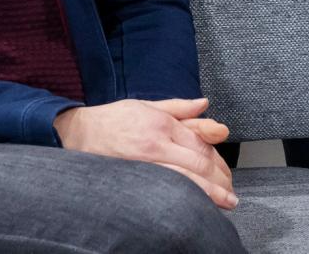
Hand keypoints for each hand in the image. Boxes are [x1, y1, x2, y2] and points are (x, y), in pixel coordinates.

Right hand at [55, 97, 237, 208]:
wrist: (77, 133)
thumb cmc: (111, 119)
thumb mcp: (146, 105)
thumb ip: (179, 107)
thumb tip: (204, 103)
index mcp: (162, 123)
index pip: (200, 142)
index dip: (218, 158)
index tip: (226, 171)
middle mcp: (157, 142)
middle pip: (198, 162)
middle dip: (220, 178)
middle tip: (230, 190)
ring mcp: (147, 162)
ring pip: (187, 179)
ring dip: (211, 192)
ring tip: (226, 201)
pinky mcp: (136, 176)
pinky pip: (167, 189)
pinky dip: (186, 197)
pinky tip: (198, 206)